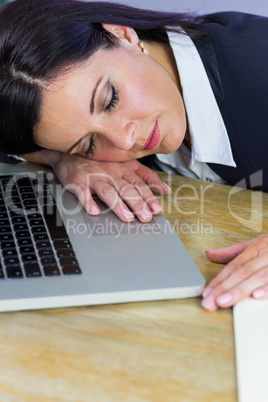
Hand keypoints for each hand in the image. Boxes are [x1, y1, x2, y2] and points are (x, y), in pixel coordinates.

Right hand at [49, 152, 170, 221]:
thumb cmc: (102, 161)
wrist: (72, 152)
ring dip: (118, 205)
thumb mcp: (127, 164)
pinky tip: (94, 211)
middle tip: (145, 217)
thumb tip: (166, 190)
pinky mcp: (78, 181)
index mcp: (124, 169)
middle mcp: (111, 172)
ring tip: (127, 218)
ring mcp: (94, 176)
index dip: (149, 197)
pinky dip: (88, 202)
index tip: (156, 209)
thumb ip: (147, 176)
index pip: (140, 184)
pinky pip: (83, 192)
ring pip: (108, 192)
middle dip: (137, 204)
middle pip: (126, 189)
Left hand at [201, 233, 267, 310]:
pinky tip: (257, 297)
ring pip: (258, 276)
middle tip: (210, 302)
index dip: (218, 280)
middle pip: (243, 272)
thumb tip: (210, 253)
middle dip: (224, 288)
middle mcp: (267, 254)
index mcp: (257, 248)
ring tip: (225, 301)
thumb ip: (234, 251)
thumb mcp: (258, 243)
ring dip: (241, 290)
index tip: (206, 294)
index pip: (234, 266)